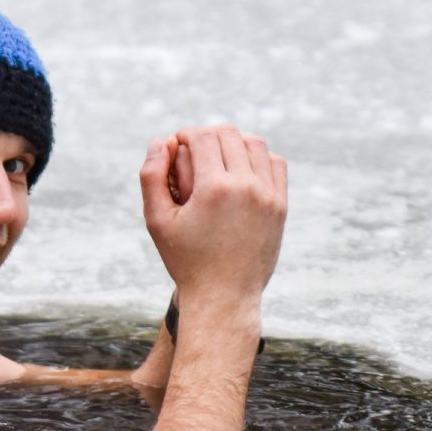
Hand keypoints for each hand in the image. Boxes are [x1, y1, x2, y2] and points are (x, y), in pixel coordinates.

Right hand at [139, 125, 286, 300]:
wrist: (223, 296)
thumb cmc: (185, 260)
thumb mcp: (157, 220)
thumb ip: (151, 176)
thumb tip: (160, 141)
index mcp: (215, 189)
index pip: (202, 136)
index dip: (185, 134)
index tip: (176, 146)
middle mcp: (246, 187)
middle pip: (229, 134)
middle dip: (206, 135)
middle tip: (193, 150)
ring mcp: (268, 196)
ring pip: (255, 143)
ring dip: (233, 142)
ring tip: (216, 157)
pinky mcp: (280, 206)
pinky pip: (275, 163)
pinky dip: (257, 158)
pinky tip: (240, 169)